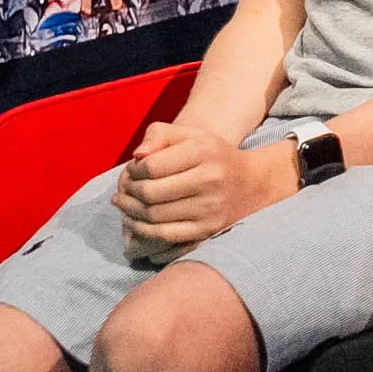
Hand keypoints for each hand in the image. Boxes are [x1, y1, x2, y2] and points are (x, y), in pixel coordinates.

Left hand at [116, 118, 289, 261]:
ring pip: (154, 216)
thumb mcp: (191, 135)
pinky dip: (144, 231)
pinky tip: (135, 222)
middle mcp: (209, 180)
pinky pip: (165, 236)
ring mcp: (210, 208)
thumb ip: (159, 135)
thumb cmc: (212, 156)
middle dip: (128, 193)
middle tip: (121, 192)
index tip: (131, 172)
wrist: (251, 184)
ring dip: (130, 212)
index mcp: (203, 152)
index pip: (151, 166)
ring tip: (123, 206)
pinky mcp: (208, 231)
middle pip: (151, 193)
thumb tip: (137, 157)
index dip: (133, 171)